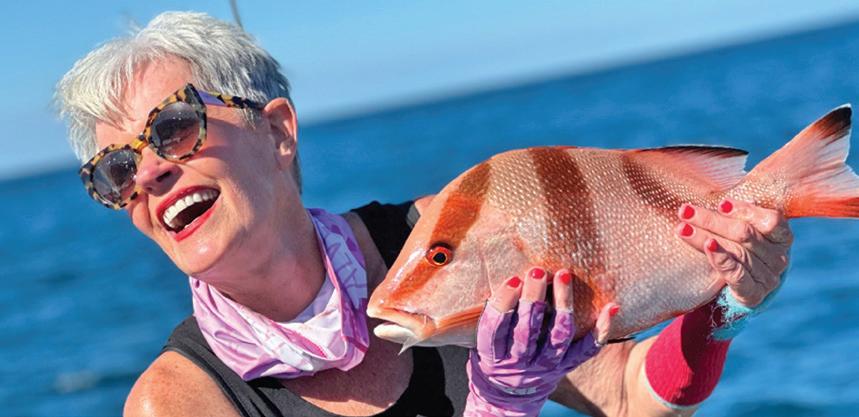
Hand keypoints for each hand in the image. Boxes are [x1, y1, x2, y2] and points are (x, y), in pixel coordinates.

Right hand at [464, 266, 618, 416]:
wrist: (509, 396)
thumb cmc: (495, 357)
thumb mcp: (483, 343)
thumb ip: (492, 317)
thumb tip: (508, 279)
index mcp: (494, 356)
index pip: (495, 329)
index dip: (503, 304)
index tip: (512, 280)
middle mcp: (520, 363)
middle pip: (527, 331)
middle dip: (533, 299)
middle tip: (537, 272)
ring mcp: (546, 366)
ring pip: (558, 336)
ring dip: (562, 304)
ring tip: (563, 276)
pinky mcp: (566, 366)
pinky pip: (587, 350)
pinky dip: (600, 329)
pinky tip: (610, 307)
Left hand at [677, 199, 792, 307]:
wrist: (743, 289)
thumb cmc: (741, 250)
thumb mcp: (744, 230)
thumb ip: (737, 214)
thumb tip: (716, 196)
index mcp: (782, 237)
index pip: (771, 220)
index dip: (746, 210)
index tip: (720, 203)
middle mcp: (779, 258)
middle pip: (745, 234)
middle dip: (711, 220)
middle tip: (685, 210)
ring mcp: (768, 278)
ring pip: (735, 252)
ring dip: (705, 237)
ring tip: (682, 228)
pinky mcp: (753, 294)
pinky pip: (735, 273)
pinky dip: (719, 258)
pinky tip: (706, 246)